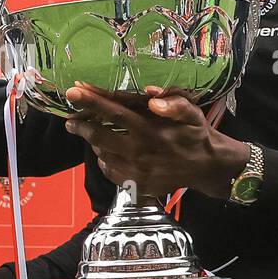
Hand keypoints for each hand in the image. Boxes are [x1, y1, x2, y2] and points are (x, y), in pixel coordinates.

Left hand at [63, 82, 249, 199]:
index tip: (73, 91)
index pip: (114, 113)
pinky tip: (108, 151)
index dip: (92, 101)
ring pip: (102, 154)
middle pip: (99, 136)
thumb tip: (152, 96)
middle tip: (70, 119)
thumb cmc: (195, 134)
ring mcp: (135, 172)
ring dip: (93, 142)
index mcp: (150, 131)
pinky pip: (110, 171)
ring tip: (91, 133)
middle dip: (80, 125)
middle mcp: (139, 152)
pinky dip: (104, 160)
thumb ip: (174, 103)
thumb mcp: (192, 112)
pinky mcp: (136, 187)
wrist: (206, 168)